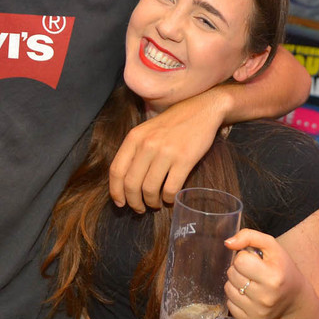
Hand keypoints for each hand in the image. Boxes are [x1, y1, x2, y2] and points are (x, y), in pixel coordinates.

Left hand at [108, 93, 224, 211]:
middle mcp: (147, 144)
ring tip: (156, 203)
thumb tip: (125, 181)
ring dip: (152, 202)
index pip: (116, 170)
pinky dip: (169, 198)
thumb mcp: (147, 130)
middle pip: (131, 184)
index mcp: (134, 137)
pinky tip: (170, 198)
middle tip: (139, 208)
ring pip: (150, 189)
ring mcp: (166, 152)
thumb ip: (135, 150)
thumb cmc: (173, 123)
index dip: (116, 191)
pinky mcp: (184, 159)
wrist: (202, 110)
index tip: (120, 203)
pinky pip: (171, 188)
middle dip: (133, 202)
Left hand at [223, 229, 304, 318]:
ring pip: (228, 289)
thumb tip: (227, 243)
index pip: (240, 260)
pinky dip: (236, 297)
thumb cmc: (281, 267)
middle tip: (253, 271)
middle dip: (239, 269)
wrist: (294, 298)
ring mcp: (259, 312)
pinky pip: (229, 304)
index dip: (244, 256)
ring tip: (251, 282)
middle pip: (232, 274)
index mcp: (273, 277)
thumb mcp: (271, 246)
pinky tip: (249, 295)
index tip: (255, 260)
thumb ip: (249, 236)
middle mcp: (266, 297)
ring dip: (236, 282)